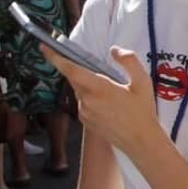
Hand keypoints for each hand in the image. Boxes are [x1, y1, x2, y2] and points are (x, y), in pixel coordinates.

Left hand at [40, 45, 158, 156]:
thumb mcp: (143, 82)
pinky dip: (90, 96)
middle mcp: (87, 101)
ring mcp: (84, 112)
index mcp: (100, 88)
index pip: (71, 70)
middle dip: (76, 68)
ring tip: (108, 87)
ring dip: (87, 83)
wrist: (140, 142)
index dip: (56, 57)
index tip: (44, 46)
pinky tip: (107, 101)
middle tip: (87, 61)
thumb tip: (114, 50)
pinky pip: (83, 102)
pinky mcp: (85, 120)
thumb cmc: (142, 112)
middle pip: (74, 78)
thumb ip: (129, 61)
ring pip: (79, 90)